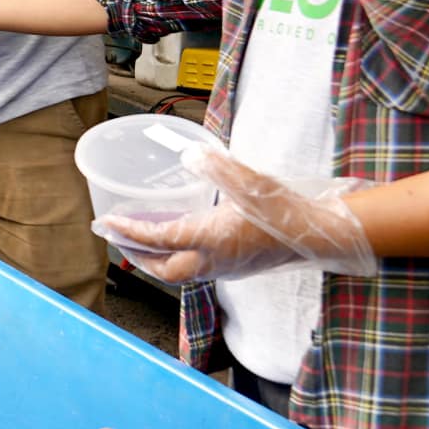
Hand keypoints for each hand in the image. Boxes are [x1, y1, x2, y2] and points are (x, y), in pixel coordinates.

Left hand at [94, 144, 376, 283]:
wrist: (322, 235)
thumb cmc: (287, 210)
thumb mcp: (250, 181)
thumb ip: (218, 167)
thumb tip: (189, 155)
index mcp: (210, 240)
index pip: (158, 239)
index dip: (128, 231)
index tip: (105, 223)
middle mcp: (214, 260)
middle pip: (164, 269)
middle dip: (137, 256)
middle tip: (118, 238)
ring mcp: (226, 267)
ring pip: (180, 273)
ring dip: (156, 260)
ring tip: (140, 241)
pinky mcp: (237, 267)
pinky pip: (197, 268)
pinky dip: (177, 258)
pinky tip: (178, 241)